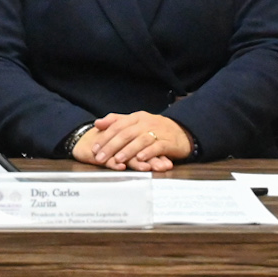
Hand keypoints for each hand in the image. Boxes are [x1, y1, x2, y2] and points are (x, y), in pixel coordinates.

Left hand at [75, 112, 192, 171]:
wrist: (182, 131)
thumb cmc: (155, 129)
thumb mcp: (136, 122)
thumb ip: (117, 121)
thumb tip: (97, 123)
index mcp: (136, 117)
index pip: (117, 126)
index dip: (105, 137)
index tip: (94, 148)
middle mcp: (146, 123)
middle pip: (126, 133)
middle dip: (112, 146)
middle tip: (101, 157)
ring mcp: (158, 132)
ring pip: (140, 140)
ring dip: (128, 150)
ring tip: (118, 159)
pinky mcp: (168, 142)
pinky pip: (157, 147)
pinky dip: (148, 153)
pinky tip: (140, 159)